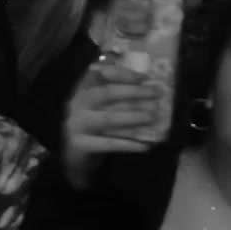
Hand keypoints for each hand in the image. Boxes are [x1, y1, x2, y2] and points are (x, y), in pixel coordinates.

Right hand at [62, 63, 158, 186]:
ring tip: (154, 116)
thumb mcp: (99, 104)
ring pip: (109, 118)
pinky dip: (128, 144)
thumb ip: (115, 90)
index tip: (144, 77)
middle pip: (107, 93)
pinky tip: (146, 145)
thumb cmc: (93, 124)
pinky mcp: (80, 145)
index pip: (100, 73)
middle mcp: (78, 103)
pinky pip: (109, 143)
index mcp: (83, 89)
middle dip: (134, 92)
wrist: (73, 156)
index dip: (122, 73)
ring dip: (134, 117)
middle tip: (157, 93)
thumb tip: (145, 81)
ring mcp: (77, 125)